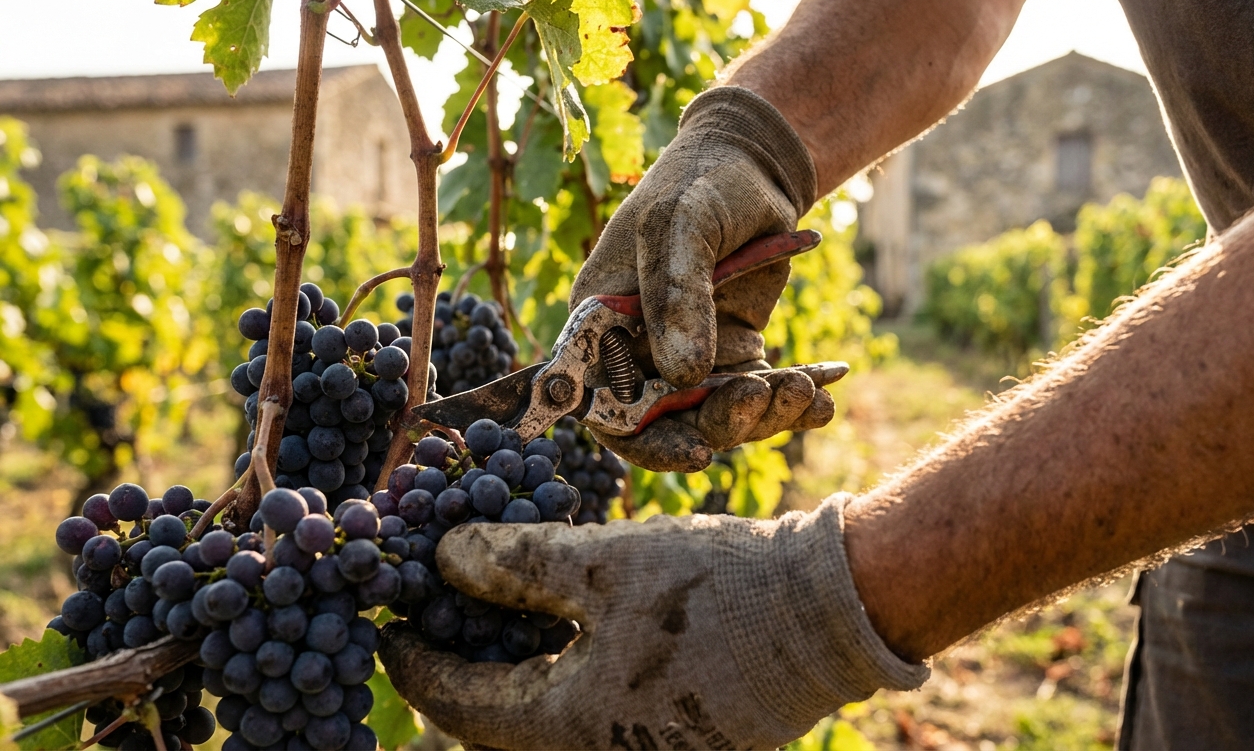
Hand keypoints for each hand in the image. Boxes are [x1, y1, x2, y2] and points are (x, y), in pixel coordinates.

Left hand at [377, 496, 926, 749]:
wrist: (830, 614)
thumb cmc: (716, 588)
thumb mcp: (605, 563)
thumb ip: (516, 564)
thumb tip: (442, 557)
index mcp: (569, 729)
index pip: (460, 704)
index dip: (416, 662)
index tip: (387, 628)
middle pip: (499, 725)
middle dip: (461, 671)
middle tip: (437, 619)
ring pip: (546, 722)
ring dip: (513, 673)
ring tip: (495, 618)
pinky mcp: (679, 744)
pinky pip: (592, 720)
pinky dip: (563, 680)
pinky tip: (564, 632)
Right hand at [570, 86, 835, 471]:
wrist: (758, 166)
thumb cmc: (703, 182)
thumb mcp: (682, 224)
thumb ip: (677, 294)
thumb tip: (682, 376)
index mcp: (602, 322)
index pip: (606, 404)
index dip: (645, 440)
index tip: (696, 452)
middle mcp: (640, 349)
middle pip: (670, 421)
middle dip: (720, 424)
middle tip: (765, 397)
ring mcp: (689, 355)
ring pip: (721, 415)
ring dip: (764, 414)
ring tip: (805, 388)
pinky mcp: (734, 354)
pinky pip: (760, 395)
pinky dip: (793, 402)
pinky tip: (823, 396)